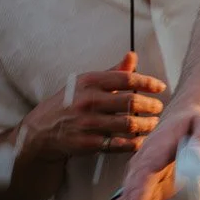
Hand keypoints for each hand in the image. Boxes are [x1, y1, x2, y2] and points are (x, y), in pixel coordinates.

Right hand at [15, 53, 166, 166]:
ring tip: (153, 123)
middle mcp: (88, 101)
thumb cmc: (68, 103)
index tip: (160, 87)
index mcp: (89, 82)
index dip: (147, 83)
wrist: (39, 132)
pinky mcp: (87, 143)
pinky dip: (133, 143)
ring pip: (128, 124)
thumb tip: (133, 55)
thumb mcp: (85, 83)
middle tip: (158, 107)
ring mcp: (87, 123)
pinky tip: (141, 140)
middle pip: (131, 102)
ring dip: (146, 125)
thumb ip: (113, 72)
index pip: (126, 79)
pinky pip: (117, 143)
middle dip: (151, 105)